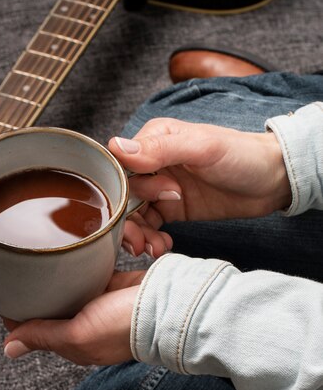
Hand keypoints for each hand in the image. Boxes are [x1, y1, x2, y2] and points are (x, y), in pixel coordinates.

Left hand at [3, 271, 145, 364]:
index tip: (3, 296)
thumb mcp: (78, 336)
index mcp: (72, 343)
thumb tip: (9, 348)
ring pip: (65, 291)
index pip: (35, 331)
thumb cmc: (125, 327)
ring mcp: (96, 305)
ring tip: (33, 263)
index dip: (16, 316)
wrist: (166, 305)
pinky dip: (75, 270)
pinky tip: (63, 258)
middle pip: (48, 310)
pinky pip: (86, 276)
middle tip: (14, 274)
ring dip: (52, 280)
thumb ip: (43, 336)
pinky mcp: (109, 285)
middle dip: (33, 295)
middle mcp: (82, 325)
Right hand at [108, 118, 290, 257]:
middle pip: (124, 196)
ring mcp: (162, 188)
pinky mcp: (173, 209)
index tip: (148, 205)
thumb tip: (116, 148)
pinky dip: (152, 239)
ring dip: (139, 235)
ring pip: (135, 215)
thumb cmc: (241, 155)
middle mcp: (153, 163)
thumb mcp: (202, 149)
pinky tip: (162, 247)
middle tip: (140, 243)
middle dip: (129, 222)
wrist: (273, 181)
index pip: (120, 167)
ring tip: (153, 249)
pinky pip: (151, 226)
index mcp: (154, 140)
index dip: (124, 192)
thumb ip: (160, 149)